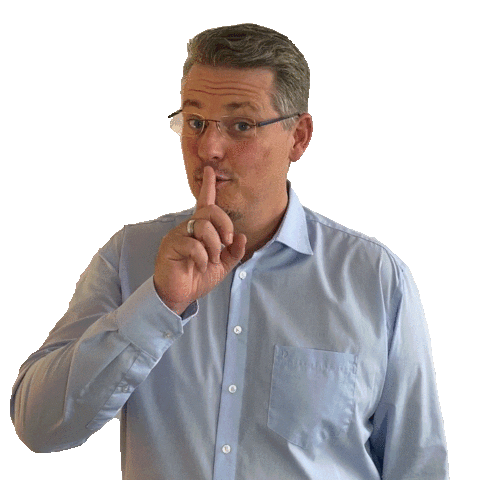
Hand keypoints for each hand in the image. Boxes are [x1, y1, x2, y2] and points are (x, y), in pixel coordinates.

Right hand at [153, 166, 246, 314]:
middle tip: (227, 242)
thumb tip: (242, 237)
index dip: (208, 186)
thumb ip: (233, 252)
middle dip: (225, 225)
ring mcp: (178, 235)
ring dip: (214, 246)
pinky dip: (203, 257)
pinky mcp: (171, 245)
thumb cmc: (197, 277)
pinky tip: (200, 266)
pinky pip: (193, 244)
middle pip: (210, 211)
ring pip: (203, 226)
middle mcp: (188, 227)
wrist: (179, 295)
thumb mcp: (222, 265)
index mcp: (200, 229)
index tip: (210, 170)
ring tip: (211, 260)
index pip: (205, 203)